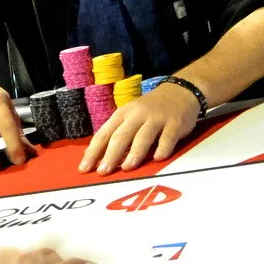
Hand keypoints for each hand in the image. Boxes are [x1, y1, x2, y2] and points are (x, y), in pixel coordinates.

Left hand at [79, 83, 199, 174]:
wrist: (179, 92)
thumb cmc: (150, 109)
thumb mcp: (129, 116)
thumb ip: (114, 133)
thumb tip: (92, 154)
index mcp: (123, 114)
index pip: (104, 133)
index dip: (94, 151)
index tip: (84, 168)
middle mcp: (137, 115)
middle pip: (121, 136)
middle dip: (111, 154)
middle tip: (103, 172)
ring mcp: (156, 118)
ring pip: (143, 136)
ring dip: (134, 153)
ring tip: (126, 168)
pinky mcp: (174, 123)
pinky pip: (168, 137)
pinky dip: (162, 148)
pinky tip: (158, 158)